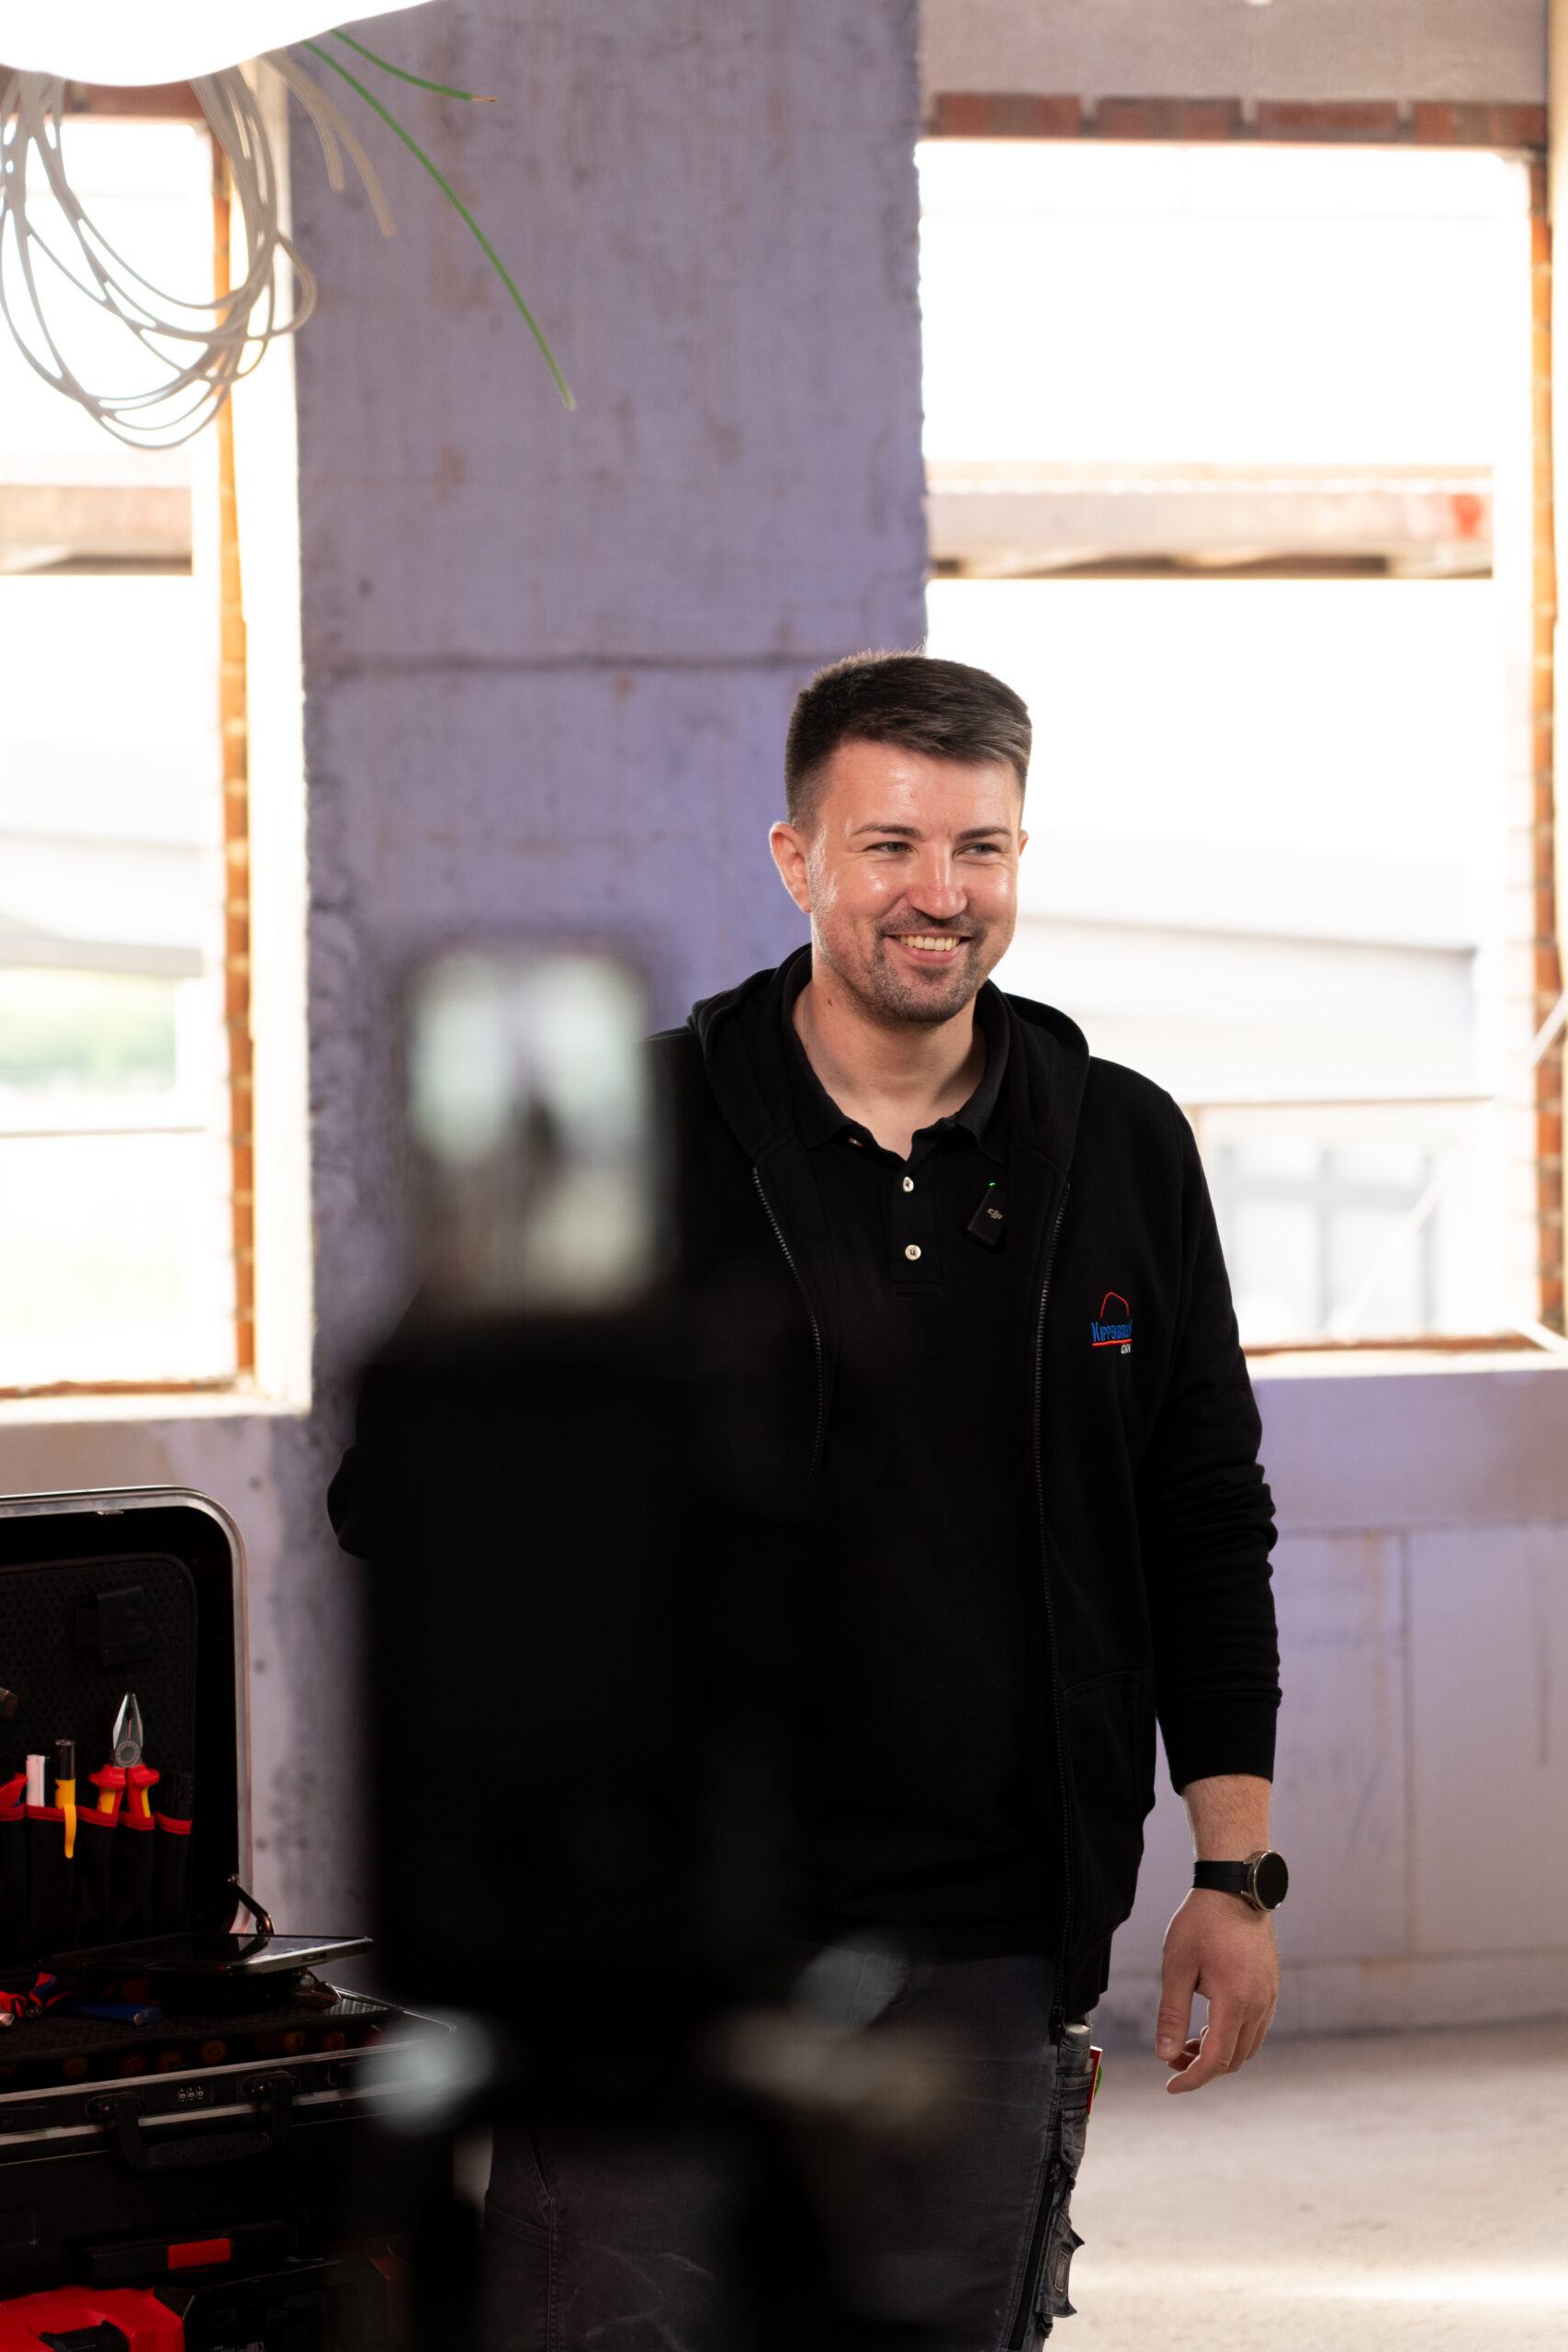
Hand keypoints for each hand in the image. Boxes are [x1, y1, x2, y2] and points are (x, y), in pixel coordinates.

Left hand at [1155, 1889, 1277, 2093]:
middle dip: (1202, 2067)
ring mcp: (1269, 1997)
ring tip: (1187, 2041)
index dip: (1192, 2079)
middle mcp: (1259, 2005)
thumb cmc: (1202, 1922)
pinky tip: (1209, 2023)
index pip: (1216, 2060)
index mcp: (1235, 2002)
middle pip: (1234, 2059)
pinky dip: (1232, 2036)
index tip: (1171, 2087)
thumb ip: (1172, 2013)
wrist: (1235, 1888)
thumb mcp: (1177, 1966)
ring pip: (1247, 2046)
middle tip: (1172, 2058)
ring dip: (1218, 2053)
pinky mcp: (1271, 1988)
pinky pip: (1255, 2028)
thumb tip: (1165, 2055)